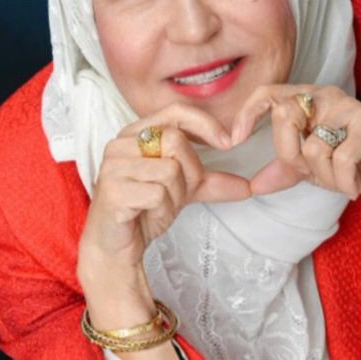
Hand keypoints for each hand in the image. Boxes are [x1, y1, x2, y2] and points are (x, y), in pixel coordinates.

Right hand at [78, 103, 250, 278]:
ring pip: (170, 170)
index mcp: (135, 134)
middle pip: (176, 142)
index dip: (204, 124)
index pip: (175, 112)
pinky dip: (163, 210)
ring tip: (157, 207)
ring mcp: (113, 166)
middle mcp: (120, 144)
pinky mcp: (112, 191)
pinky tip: (148, 215)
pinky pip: (158, 194)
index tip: (227, 143)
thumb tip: (248, 186)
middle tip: (176, 194)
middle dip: (189, 173)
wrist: (114, 247)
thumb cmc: (142, 211)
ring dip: (174, 197)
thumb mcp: (181, 190)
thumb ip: (210, 182)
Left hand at [231, 84, 360, 204]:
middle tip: (314, 173)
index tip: (235, 140)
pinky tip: (353, 187)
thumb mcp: (308, 168)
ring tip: (340, 181)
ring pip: (313, 147)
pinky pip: (340, 159)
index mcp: (307, 99)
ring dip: (325, 177)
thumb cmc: (347, 164)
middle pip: (285, 118)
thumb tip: (252, 186)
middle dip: (294, 159)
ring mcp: (349, 107)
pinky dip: (343, 182)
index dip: (248, 113)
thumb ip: (282, 171)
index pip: (267, 92)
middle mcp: (326, 96)